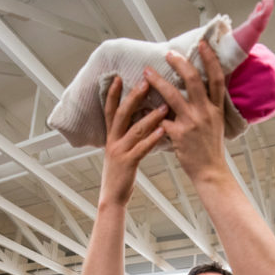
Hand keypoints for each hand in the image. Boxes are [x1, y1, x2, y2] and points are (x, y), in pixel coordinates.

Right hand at [99, 75, 167, 207]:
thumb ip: (127, 134)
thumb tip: (139, 118)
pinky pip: (142, 148)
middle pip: (122, 113)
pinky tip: (164, 130)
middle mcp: (113, 141)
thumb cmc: (120, 173)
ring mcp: (119, 151)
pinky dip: (153, 138)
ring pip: (135, 129)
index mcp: (111, 136)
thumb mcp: (120, 150)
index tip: (118, 77)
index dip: (112, 93)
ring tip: (165, 104)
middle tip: (146, 82)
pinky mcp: (128, 163)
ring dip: (150, 116)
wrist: (111, 197)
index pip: (109, 110)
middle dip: (133, 97)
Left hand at [145, 40, 226, 182]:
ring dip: (157, 81)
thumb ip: (208, 106)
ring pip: (171, 95)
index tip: (202, 45)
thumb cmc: (211, 148)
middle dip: (179, 63)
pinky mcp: (178, 134)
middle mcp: (205, 112)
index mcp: (216, 108)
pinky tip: (140, 105)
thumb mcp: (216, 123)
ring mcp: (191, 122)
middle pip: (193, 80)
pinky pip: (161, 119)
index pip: (216, 78)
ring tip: (146, 73)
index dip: (210, 59)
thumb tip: (199, 90)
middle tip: (168, 54)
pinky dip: (150, 112)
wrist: (210, 171)